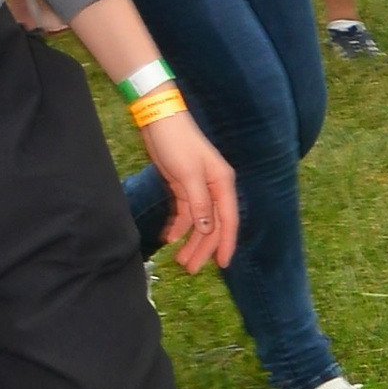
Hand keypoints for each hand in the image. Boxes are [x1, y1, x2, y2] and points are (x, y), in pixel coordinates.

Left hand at [139, 106, 237, 271]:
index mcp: (222, 183)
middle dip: (203, 247)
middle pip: (213, 225)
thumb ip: (200, 204)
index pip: (228, 220)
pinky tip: (169, 238)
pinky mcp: (184, 186)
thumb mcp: (188, 174)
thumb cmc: (177, 143)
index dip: (226, 243)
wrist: (159, 119)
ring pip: (199, 222)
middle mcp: (215, 188)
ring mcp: (200, 187)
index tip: (222, 265)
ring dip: (190, 241)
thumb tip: (209, 230)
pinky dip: (178, 226)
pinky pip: (185, 212)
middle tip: (189, 269)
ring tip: (179, 261)